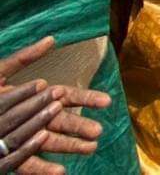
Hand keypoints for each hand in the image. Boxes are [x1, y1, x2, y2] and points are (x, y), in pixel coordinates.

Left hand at [0, 38, 111, 173]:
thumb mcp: (1, 71)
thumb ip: (26, 57)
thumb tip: (52, 39)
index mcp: (36, 97)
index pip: (66, 97)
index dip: (86, 99)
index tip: (106, 102)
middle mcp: (34, 118)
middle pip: (62, 122)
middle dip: (81, 126)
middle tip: (98, 131)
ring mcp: (23, 137)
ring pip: (50, 143)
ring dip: (70, 147)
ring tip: (90, 149)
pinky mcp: (9, 155)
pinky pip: (27, 164)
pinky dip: (43, 168)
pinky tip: (60, 171)